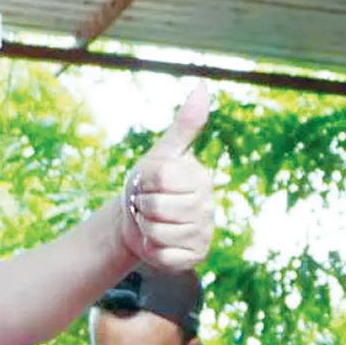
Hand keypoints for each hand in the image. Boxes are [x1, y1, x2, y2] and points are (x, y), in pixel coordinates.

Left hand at [119, 87, 216, 271]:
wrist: (138, 220)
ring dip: (145, 228)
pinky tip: (157, 242)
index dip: (144, 180)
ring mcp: (203, 234)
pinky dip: (152, 250)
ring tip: (151, 222)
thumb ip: (185, 124)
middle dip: (143, 206)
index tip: (147, 182)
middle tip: (147, 205)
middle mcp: (208, 206)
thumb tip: (203, 86)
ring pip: (158, 232)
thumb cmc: (149, 184)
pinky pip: (164, 256)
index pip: (161, 178)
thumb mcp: (161, 153)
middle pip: (157, 207)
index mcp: (201, 178)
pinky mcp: (194, 258)